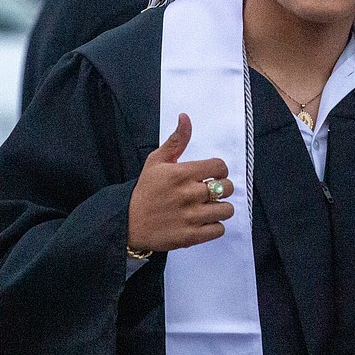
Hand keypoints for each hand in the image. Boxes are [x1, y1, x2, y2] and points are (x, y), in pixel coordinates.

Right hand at [127, 113, 234, 251]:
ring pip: (226, 210)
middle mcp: (188, 194)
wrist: (126, 223)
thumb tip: (185, 117)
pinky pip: (219, 230)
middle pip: (227, 188)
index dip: (219, 170)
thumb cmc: (145, 190)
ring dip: (220, 209)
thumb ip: (176, 140)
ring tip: (208, 208)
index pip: (220, 166)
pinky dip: (215, 226)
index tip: (211, 175)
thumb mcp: (156, 161)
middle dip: (222, 189)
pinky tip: (204, 222)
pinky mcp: (190, 236)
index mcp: (181, 173)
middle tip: (210, 192)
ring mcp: (190, 217)